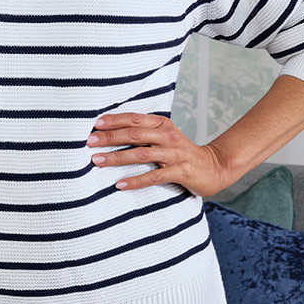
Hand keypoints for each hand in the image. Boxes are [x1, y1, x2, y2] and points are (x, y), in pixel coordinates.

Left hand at [88, 113, 225, 196]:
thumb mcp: (164, 136)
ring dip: (117, 158)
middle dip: (110, 137)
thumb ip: (143, 132)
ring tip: (97, 161)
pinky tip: (120, 184)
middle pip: (134, 134)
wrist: (214, 166)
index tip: (94, 124)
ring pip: (141, 154)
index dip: (113, 120)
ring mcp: (175, 154)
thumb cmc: (181, 152)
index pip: (134, 119)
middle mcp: (167, 136)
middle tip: (89, 142)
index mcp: (162, 124)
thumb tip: (111, 132)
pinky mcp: (181, 172)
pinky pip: (154, 176)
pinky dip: (136, 180)